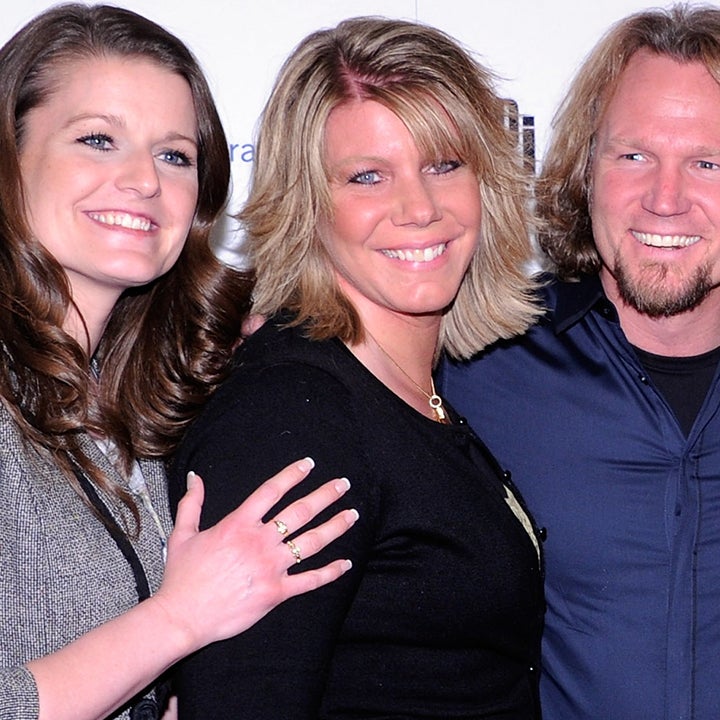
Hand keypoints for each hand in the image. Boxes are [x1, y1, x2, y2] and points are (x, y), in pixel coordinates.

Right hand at [150, 458, 355, 653]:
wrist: (182, 616)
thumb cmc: (182, 576)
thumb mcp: (182, 533)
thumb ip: (193, 503)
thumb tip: (196, 477)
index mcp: (239, 524)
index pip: (272, 491)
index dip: (292, 475)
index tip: (309, 465)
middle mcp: (260, 541)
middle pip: (300, 512)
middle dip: (325, 495)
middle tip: (343, 484)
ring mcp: (270, 567)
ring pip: (311, 542)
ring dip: (335, 527)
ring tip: (352, 515)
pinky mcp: (276, 592)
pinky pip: (309, 580)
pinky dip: (330, 572)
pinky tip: (346, 564)